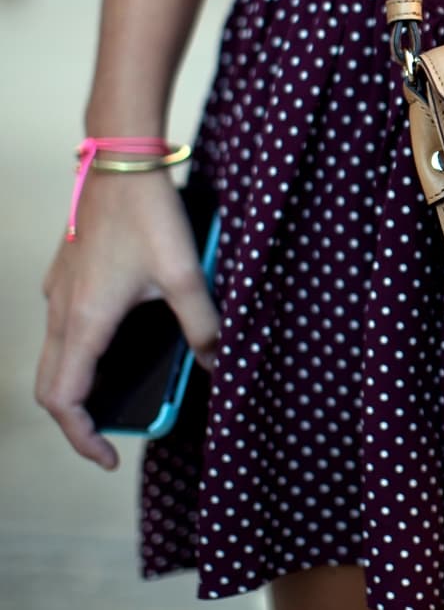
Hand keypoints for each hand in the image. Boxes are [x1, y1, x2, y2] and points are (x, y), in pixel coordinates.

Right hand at [35, 172, 218, 469]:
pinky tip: (123, 335)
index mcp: (85, 321)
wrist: (120, 159)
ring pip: (57, 353)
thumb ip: (204, 325)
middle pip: (53, 384)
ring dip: (82, 380)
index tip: (110, 456)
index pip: (63, 401)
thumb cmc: (149, 215)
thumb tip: (219, 365)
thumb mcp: (186, 274)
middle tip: (114, 432)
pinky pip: (66, 323)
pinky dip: (84, 346)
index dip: (81, 438)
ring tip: (123, 390)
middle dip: (79, 418)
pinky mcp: (68, 269)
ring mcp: (59, 288)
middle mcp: (61, 309)